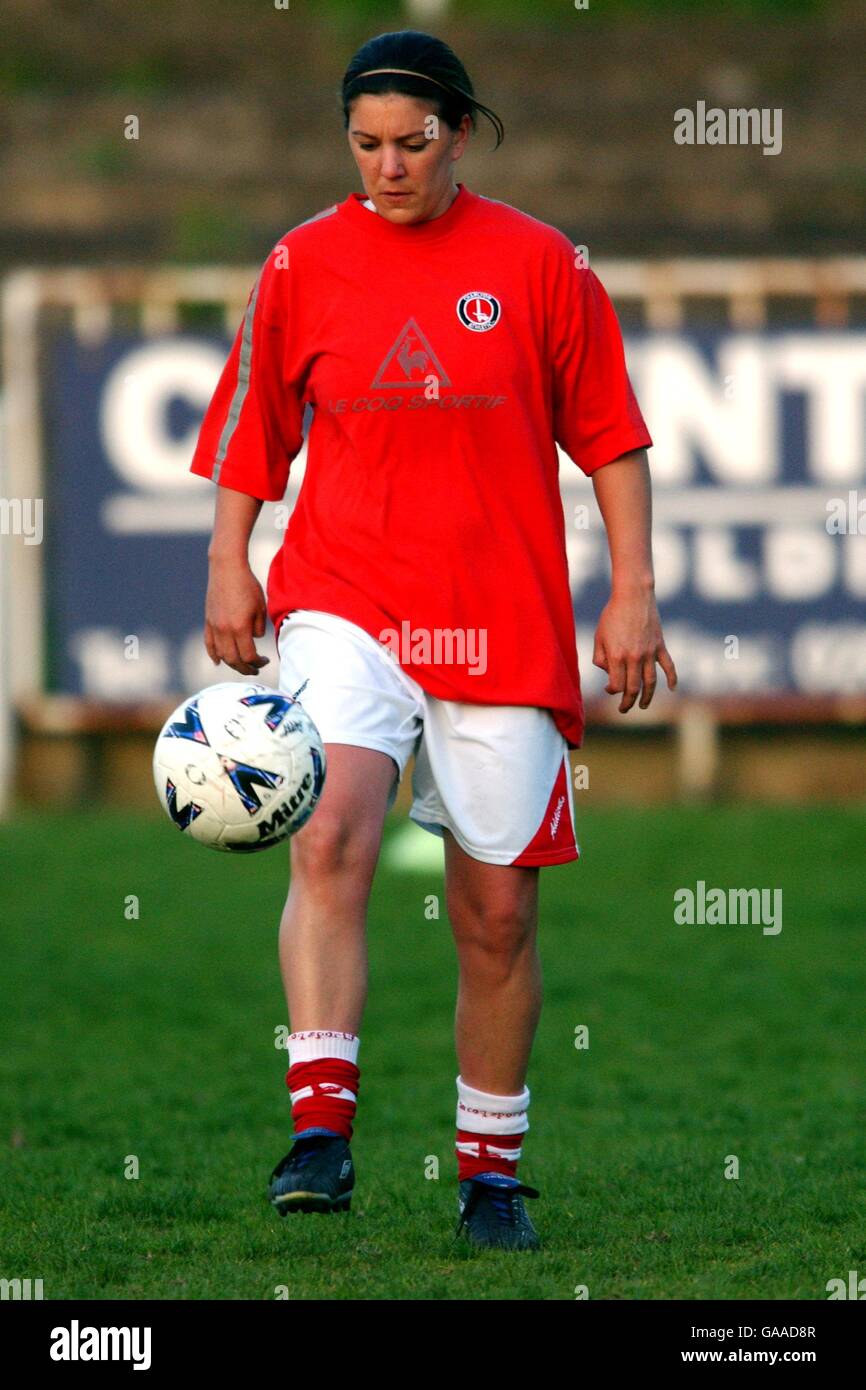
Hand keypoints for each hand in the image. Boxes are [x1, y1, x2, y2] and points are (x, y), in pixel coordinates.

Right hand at [204, 555, 269, 675]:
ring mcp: (214, 626)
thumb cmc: (247, 585)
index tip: (265, 661)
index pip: (249, 655)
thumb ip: (258, 628)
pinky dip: (213, 654)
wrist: (226, 568)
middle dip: (246, 668)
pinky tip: (218, 662)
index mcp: (240, 627)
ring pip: (221, 655)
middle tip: (255, 669)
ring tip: (242, 665)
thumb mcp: (260, 607)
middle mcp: (225, 630)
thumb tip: (253, 640)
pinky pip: (209, 644)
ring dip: (232, 663)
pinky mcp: (208, 621)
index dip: (258, 662)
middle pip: (234, 660)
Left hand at [592, 587, 676, 712]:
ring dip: (647, 697)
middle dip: (627, 702)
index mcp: (617, 656)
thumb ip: (599, 658)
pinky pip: (669, 666)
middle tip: (623, 709)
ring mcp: (649, 653)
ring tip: (642, 706)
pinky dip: (672, 678)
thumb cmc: (612, 615)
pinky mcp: (660, 646)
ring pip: (650, 682)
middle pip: (633, 688)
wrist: (633, 596)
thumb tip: (608, 673)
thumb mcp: (599, 636)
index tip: (609, 689)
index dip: (612, 691)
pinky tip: (672, 689)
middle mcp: (634, 657)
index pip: (616, 685)